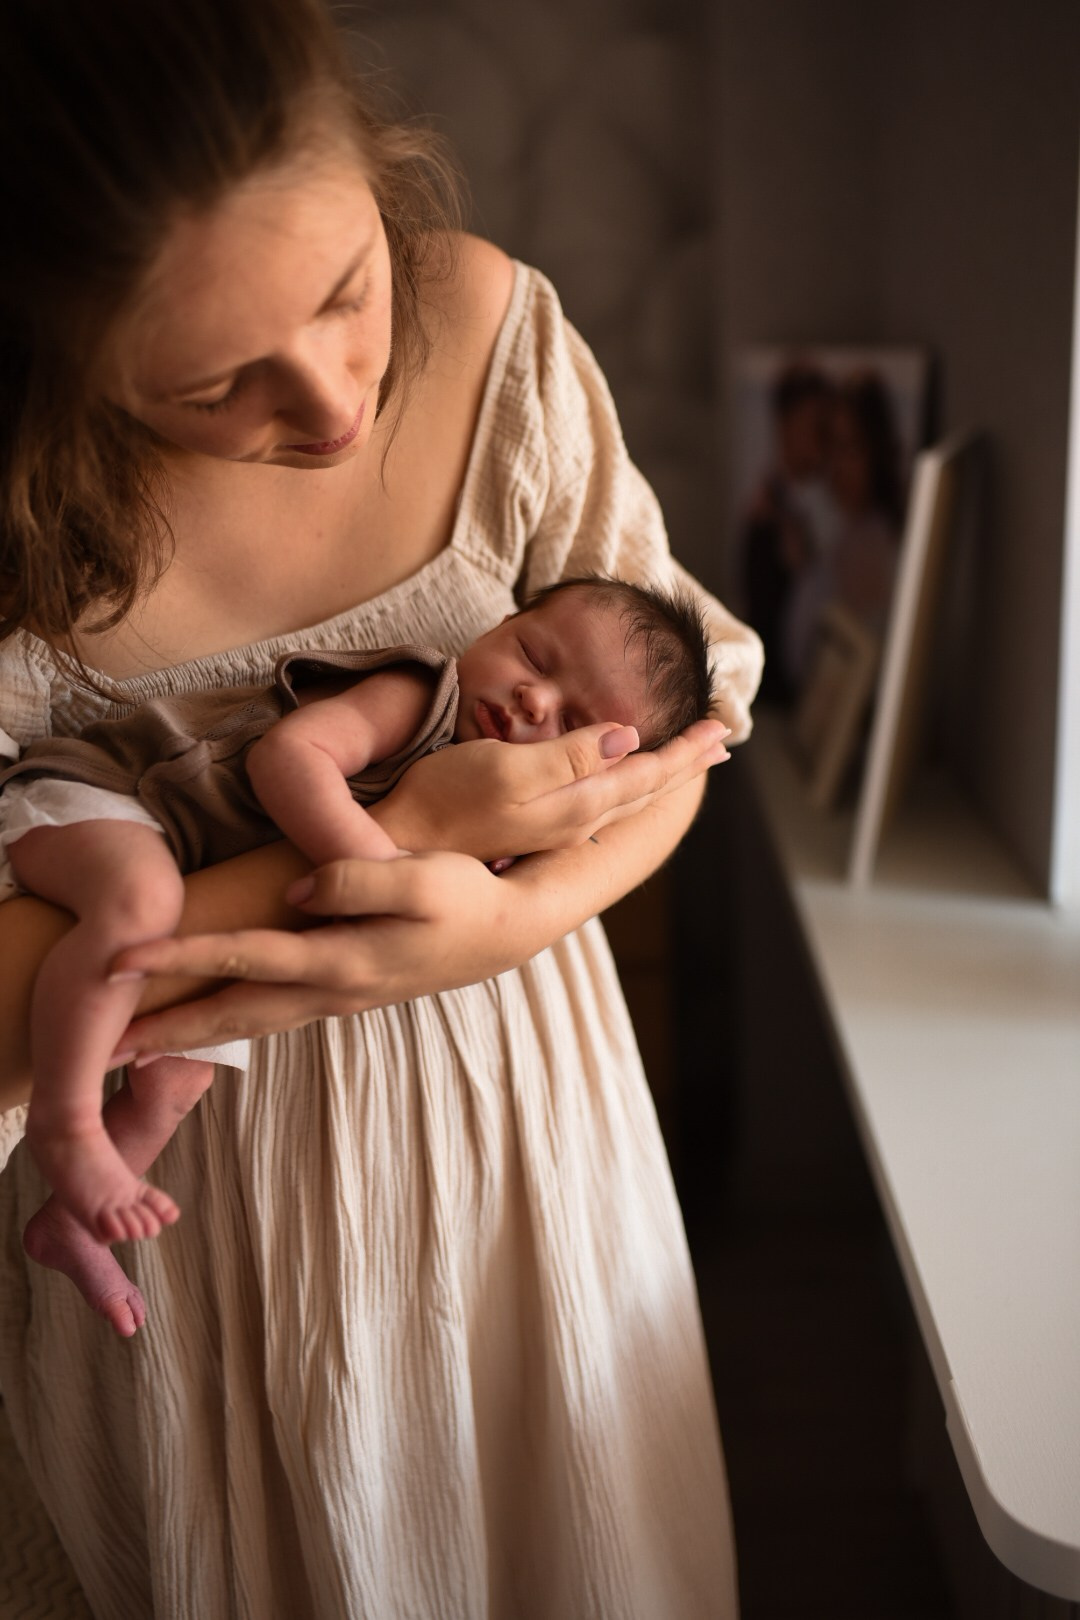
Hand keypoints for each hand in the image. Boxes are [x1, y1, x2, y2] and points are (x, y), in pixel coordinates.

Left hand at [108, 852, 522, 1056]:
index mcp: (343, 959)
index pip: (244, 958)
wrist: (506, 931)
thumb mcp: (423, 877)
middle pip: (233, 1015)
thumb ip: (359, 880)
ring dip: (191, 1038)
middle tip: (103, 1051)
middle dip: (166, 1031)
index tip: (121, 961)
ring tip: (136, 1051)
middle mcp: (330, 989)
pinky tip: (204, 1026)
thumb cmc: (465, 897)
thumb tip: (298, 890)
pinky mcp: (341, 993)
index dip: (181, 958)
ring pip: (249, 1025)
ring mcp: (335, 999)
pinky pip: (270, 1018)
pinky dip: (228, 1027)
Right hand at [371, 717, 730, 860]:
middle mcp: (574, 822)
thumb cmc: (443, 800)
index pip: (647, 773)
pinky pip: (599, 804)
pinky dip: (625, 786)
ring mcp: (553, 829)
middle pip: (644, 789)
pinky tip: (622, 784)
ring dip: (659, 776)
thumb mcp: (505, 769)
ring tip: (686, 760)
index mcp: (576, 804)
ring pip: (624, 799)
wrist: (399, 847)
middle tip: (722, 741)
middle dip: (684, 763)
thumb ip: (567, 757)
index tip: (723, 728)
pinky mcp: (532, 828)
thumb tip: (624, 737)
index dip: (685, 750)